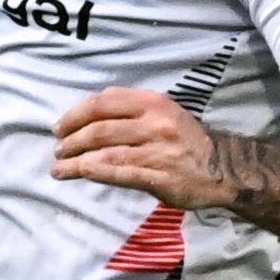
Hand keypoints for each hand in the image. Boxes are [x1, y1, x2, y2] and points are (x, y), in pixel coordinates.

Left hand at [54, 87, 234, 208]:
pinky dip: (94, 173)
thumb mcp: (163, 112)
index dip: (75, 114)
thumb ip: (130, 110)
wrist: (222, 167)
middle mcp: (154, 123)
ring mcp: (157, 151)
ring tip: (59, 168)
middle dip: (71, 140)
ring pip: (105, 153)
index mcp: (153, 102)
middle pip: (99, 128)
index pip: (104, 102)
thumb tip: (87, 117)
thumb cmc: (185, 139)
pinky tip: (80, 175)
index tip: (60, 127)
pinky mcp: (158, 177)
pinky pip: (118, 174)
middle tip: (57, 149)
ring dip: (75, 161)